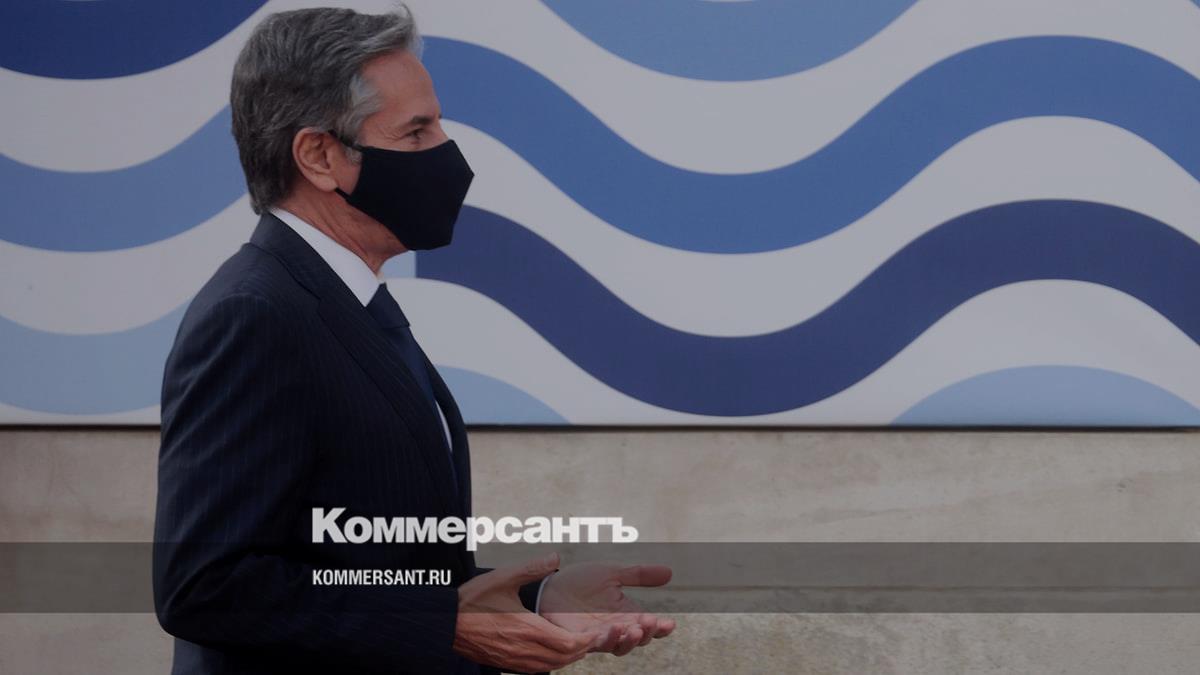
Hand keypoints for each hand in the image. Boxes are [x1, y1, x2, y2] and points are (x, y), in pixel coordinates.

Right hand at [452, 552, 618, 671]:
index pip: (571, 643)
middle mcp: (526, 650)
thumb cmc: (472, 600)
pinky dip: (554, 661)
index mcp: (529, 629)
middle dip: (585, 647)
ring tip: (582, 641)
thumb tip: (556, 556)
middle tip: (598, 635)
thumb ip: (531, 568)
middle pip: (567, 657)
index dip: (590, 639)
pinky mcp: (508, 665)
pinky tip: (556, 649)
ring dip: (571, 655)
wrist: (445, 625)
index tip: (602, 630)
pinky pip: (540, 669)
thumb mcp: (502, 578)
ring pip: (554, 665)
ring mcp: (517, 661)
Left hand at [539, 562, 675, 655]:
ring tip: (634, 628)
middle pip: (638, 639)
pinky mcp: (579, 638)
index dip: (660, 628)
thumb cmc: (580, 581)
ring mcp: (598, 635)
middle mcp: (616, 627)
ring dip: (628, 640)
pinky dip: (605, 639)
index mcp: (626, 613)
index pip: (649, 625)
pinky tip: (612, 629)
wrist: (549, 586)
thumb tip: (670, 572)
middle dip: (647, 633)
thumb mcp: (613, 573)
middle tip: (651, 622)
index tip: (670, 623)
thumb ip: (639, 574)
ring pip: (618, 646)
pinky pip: (594, 644)